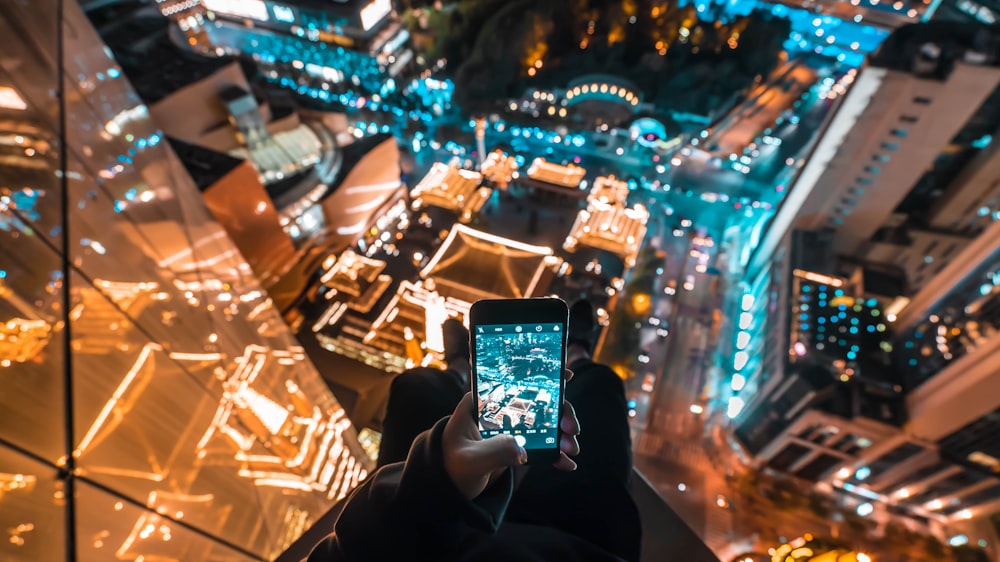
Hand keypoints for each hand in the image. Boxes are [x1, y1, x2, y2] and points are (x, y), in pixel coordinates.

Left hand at [442, 370, 581, 500]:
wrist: (448, 490)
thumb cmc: (450, 467)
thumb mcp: (469, 459)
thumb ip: (494, 451)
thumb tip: (522, 448)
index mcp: (482, 402)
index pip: (513, 381)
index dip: (541, 375)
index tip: (565, 376)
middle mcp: (498, 411)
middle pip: (537, 401)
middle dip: (560, 412)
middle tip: (571, 429)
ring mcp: (509, 428)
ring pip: (544, 423)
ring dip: (562, 434)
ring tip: (571, 450)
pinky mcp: (515, 446)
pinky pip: (541, 446)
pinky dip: (555, 454)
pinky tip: (567, 464)